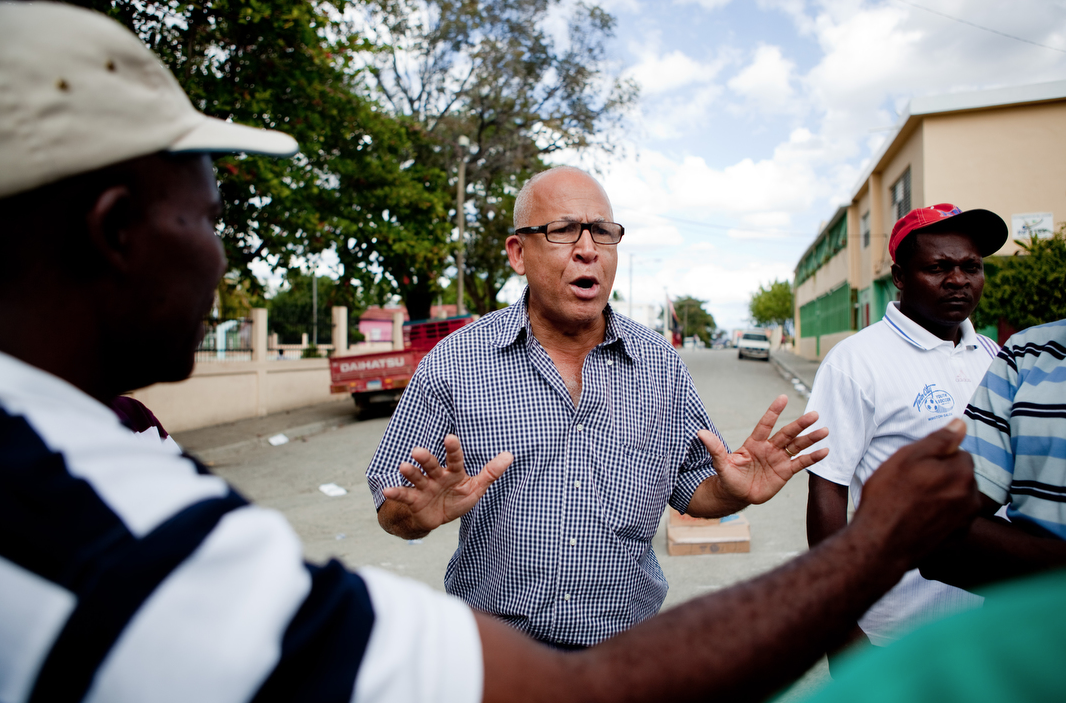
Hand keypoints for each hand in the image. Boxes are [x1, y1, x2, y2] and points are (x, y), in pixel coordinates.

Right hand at [382, 434, 512, 533]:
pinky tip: (388, 490)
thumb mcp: (475, 488)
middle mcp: (437, 476)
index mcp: (453, 472)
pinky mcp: (414, 499)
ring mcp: (424, 487)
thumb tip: (510, 455)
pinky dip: (396, 492)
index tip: (450, 438)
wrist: (435, 517)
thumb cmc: (456, 498)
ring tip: (404, 466)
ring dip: (410, 472)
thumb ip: (491, 473)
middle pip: (432, 465)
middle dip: (426, 458)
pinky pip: (404, 495)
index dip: (453, 449)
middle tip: (418, 451)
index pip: (455, 459)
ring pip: (417, 477)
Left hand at [699, 394, 828, 506]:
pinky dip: (812, 457)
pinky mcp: (785, 472)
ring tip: (824, 430)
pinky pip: (801, 463)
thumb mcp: (721, 463)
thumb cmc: (728, 478)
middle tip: (814, 414)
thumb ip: (715, 448)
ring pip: (797, 446)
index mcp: (754, 443)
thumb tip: (700, 433)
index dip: (774, 412)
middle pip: (787, 433)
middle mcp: (769, 448)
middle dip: (800, 424)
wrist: (736, 495)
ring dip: (810, 439)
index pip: (766, 424)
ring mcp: (778, 459)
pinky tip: (825, 451)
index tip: (783, 398)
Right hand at [852, 419, 980, 567]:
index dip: (935, 456)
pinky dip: (940, 514)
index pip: (959, 452)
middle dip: (941, 475)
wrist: (880, 543)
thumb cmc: (888, 498)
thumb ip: (939, 439)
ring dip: (941, 494)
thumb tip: (961, 424)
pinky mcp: (956, 537)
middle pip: (960, 475)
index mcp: (962, 474)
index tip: (915, 465)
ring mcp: (964, 520)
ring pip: (955, 495)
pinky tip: (917, 516)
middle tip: (910, 482)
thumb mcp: (907, 457)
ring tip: (912, 501)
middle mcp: (971, 498)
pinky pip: (952, 516)